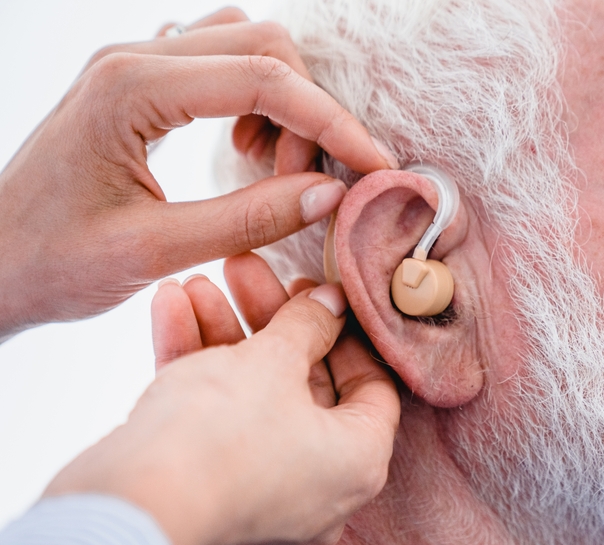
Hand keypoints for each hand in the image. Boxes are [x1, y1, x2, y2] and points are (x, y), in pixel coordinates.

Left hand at [0, 7, 396, 341]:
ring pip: (246, 42)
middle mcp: (133, 58)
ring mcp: (134, 63)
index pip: (263, 79)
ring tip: (275, 167)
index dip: (332, 123)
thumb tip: (330, 193)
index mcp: (129, 89)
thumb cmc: (50, 262)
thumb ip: (248, 219)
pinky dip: (254, 97)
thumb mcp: (152, 251)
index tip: (373, 167)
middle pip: (264, 43)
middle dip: (309, 111)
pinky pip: (219, 60)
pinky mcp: (138, 82)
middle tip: (310, 182)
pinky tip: (245, 148)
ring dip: (283, 100)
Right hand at [44, 253, 400, 544]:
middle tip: (246, 271)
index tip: (314, 293)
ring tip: (196, 280)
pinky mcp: (211, 497)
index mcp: (358, 463)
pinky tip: (169, 307)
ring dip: (225, 334)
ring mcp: (265, 498)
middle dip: (269, 321)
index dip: (344, 332)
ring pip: (255, 401)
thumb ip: (308, 325)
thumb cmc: (221, 435)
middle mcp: (322, 489)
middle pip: (306, 387)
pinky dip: (198, 369)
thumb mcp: (272, 361)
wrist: (127, 512)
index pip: (372, 388)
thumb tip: (332, 303)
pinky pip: (218, 426)